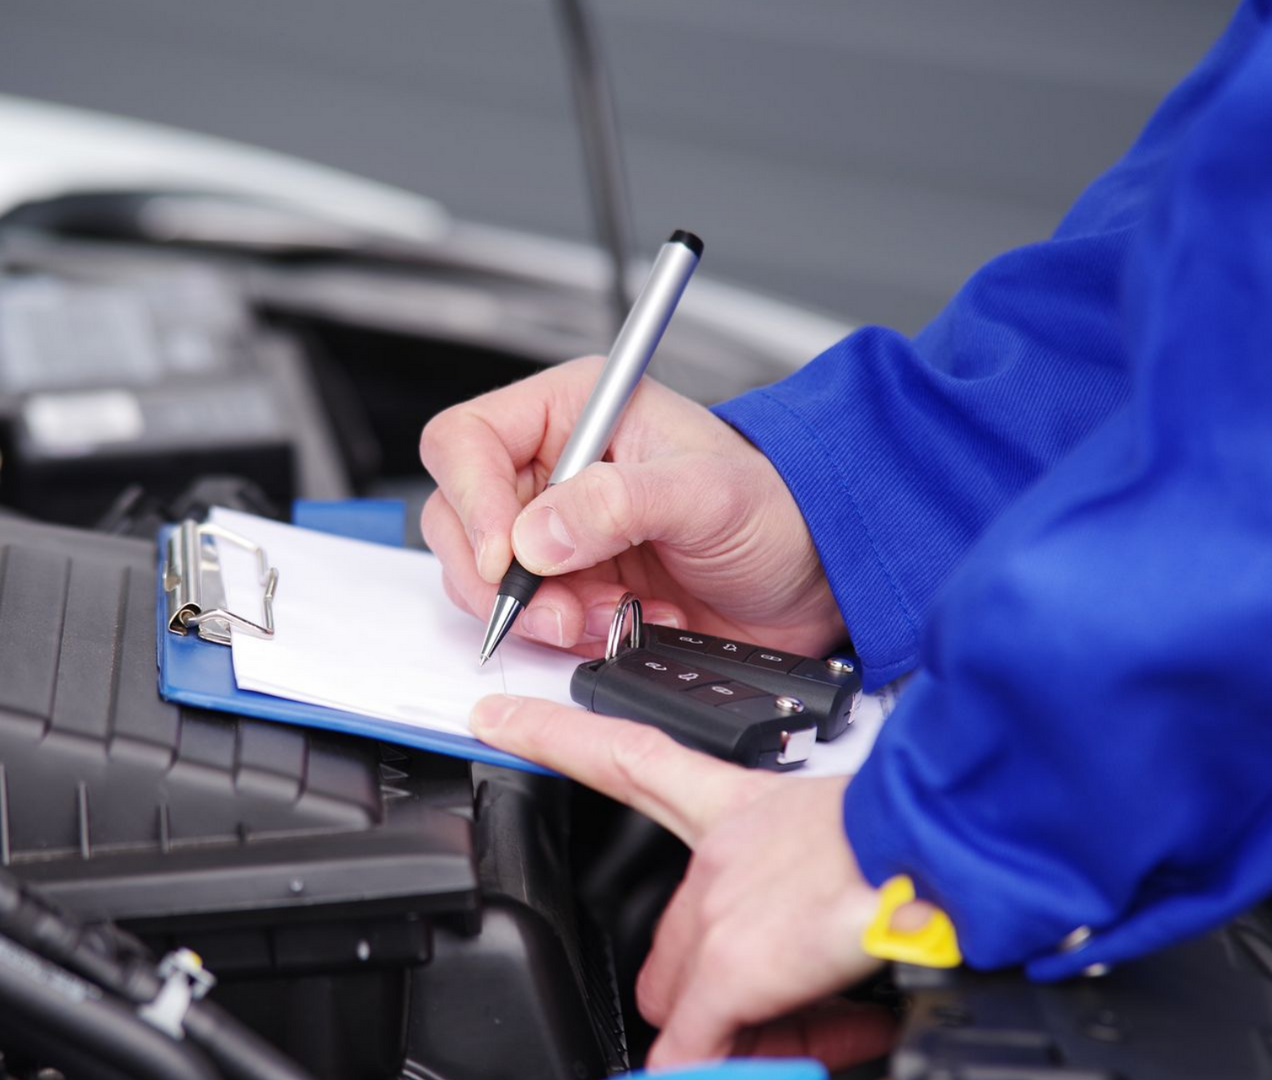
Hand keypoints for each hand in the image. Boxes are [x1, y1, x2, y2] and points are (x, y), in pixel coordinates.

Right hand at [419, 357, 842, 655]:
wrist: (813, 578)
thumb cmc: (775, 508)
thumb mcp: (706, 492)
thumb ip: (618, 504)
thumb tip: (534, 538)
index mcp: (573, 411)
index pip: (467, 440)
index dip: (472, 500)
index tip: (503, 558)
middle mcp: (551, 467)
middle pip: (457, 516)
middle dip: (499, 577)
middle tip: (556, 609)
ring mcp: (553, 531)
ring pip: (480, 576)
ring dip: (534, 613)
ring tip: (600, 617)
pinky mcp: (565, 586)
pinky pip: (523, 618)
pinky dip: (558, 635)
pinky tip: (612, 626)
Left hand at [469, 694, 895, 1069]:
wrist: (951, 846)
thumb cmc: (924, 839)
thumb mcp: (852, 851)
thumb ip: (812, 897)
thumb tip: (828, 969)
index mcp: (742, 804)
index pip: (625, 753)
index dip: (554, 734)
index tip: (497, 714)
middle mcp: (717, 849)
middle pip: (669, 938)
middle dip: (710, 988)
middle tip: (780, 1009)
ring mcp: (717, 908)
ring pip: (687, 996)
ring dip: (742, 1030)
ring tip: (819, 1030)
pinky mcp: (728, 966)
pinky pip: (692, 1044)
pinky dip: (710, 1067)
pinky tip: (734, 1068)